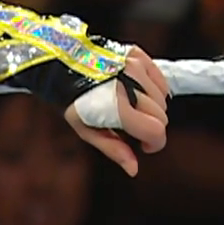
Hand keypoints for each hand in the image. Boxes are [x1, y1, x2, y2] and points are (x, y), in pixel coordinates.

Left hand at [65, 48, 170, 176]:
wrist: (60, 65)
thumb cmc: (72, 100)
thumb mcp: (87, 130)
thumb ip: (113, 149)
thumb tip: (134, 170)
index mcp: (118, 108)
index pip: (157, 131)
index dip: (155, 143)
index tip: (143, 145)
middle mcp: (131, 85)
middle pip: (162, 116)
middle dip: (151, 126)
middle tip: (132, 126)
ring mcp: (135, 67)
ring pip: (163, 98)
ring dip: (152, 108)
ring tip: (131, 107)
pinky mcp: (137, 55)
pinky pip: (160, 79)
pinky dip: (154, 90)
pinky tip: (138, 93)